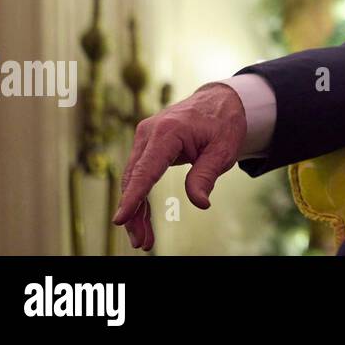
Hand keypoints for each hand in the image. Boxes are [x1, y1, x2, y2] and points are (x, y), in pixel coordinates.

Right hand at [111, 83, 247, 250]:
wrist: (221, 101)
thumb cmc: (224, 124)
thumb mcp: (223, 150)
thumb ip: (206, 175)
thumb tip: (200, 203)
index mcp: (168, 131)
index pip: (146, 169)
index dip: (133, 197)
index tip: (120, 219)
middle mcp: (150, 132)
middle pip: (135, 178)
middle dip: (135, 213)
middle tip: (142, 243)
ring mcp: (145, 137)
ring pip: (134, 179)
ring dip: (136, 210)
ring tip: (143, 240)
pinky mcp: (147, 144)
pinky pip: (140, 174)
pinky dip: (141, 197)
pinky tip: (143, 219)